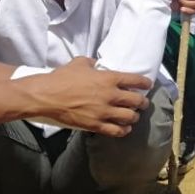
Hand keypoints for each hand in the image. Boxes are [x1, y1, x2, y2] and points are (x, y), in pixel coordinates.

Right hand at [26, 57, 150, 137]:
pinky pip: (116, 130)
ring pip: (130, 117)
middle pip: (136, 101)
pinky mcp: (95, 125)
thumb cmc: (62, 78)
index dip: (145, 83)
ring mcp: (104, 111)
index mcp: (109, 78)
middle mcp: (111, 95)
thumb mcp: (79, 63)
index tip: (148, 85)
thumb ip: (91, 63)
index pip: (136, 80)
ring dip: (134, 117)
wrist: (47, 96)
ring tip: (133, 116)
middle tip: (142, 103)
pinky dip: (123, 130)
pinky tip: (125, 129)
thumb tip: (95, 65)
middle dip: (142, 102)